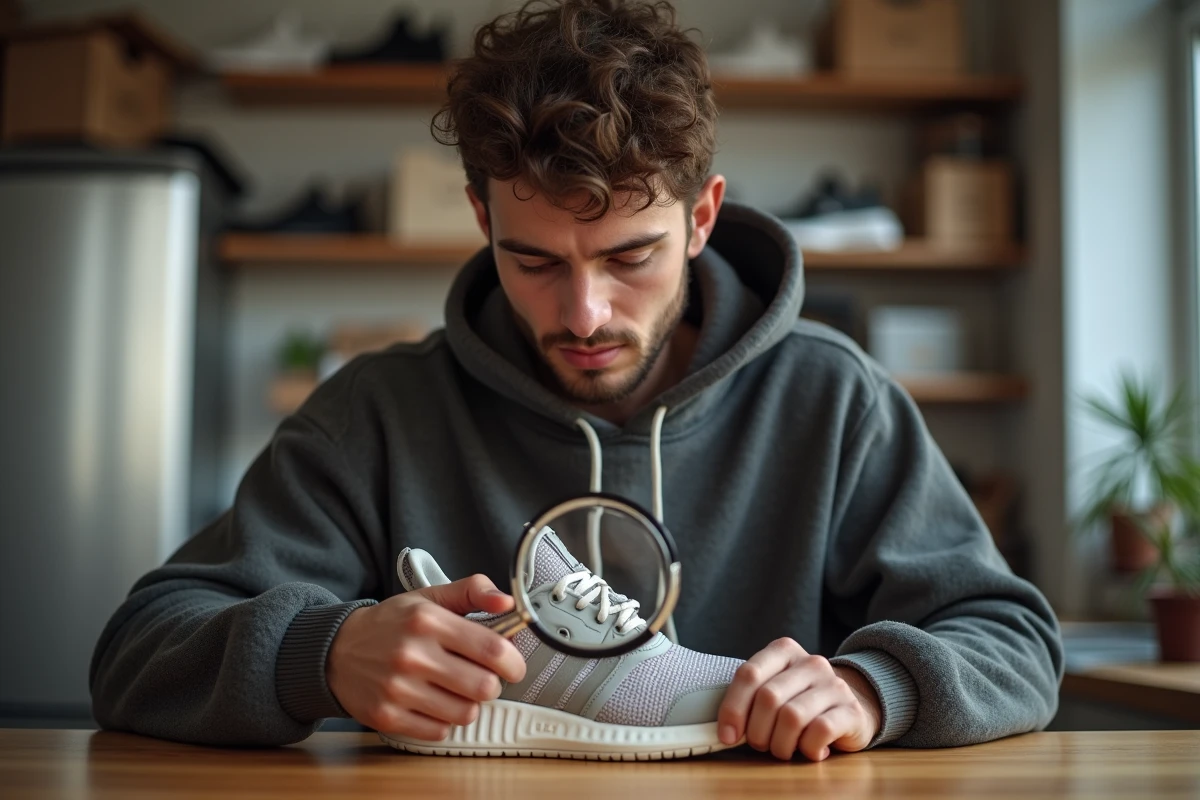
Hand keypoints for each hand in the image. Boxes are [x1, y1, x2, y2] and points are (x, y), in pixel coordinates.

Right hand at [326, 575, 526, 740]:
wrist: (336, 651)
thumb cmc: (391, 624)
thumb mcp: (429, 596)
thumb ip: (472, 592)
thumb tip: (509, 602)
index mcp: (427, 621)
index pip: (492, 649)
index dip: (514, 661)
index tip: (513, 665)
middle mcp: (413, 655)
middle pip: (484, 687)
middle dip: (492, 684)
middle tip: (482, 676)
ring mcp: (398, 689)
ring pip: (465, 713)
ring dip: (469, 704)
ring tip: (456, 689)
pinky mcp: (387, 716)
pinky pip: (439, 731)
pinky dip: (444, 721)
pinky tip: (434, 703)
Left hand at [717, 637, 881, 761]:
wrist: (852, 708)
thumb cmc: (802, 703)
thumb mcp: (775, 690)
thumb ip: (751, 699)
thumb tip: (726, 732)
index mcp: (784, 651)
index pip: (749, 674)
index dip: (733, 708)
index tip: (728, 736)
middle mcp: (810, 663)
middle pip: (768, 698)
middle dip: (757, 732)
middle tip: (761, 744)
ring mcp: (834, 684)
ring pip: (792, 717)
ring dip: (781, 744)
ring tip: (785, 749)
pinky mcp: (852, 710)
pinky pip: (820, 731)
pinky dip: (809, 749)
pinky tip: (811, 750)